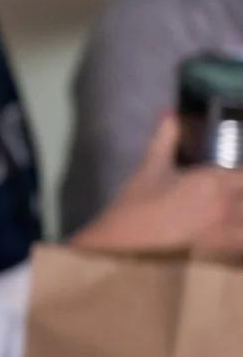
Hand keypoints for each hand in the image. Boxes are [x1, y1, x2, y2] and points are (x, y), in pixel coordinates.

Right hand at [73, 115, 242, 260]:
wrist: (126, 236)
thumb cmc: (138, 199)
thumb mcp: (151, 165)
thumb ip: (166, 138)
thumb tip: (168, 111)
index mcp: (213, 179)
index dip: (240, 175)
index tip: (235, 175)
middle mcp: (226, 201)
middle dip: (241, 189)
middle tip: (233, 190)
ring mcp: (225, 226)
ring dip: (242, 208)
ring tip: (234, 207)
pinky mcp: (220, 245)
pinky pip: (242, 241)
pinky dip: (241, 235)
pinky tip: (235, 227)